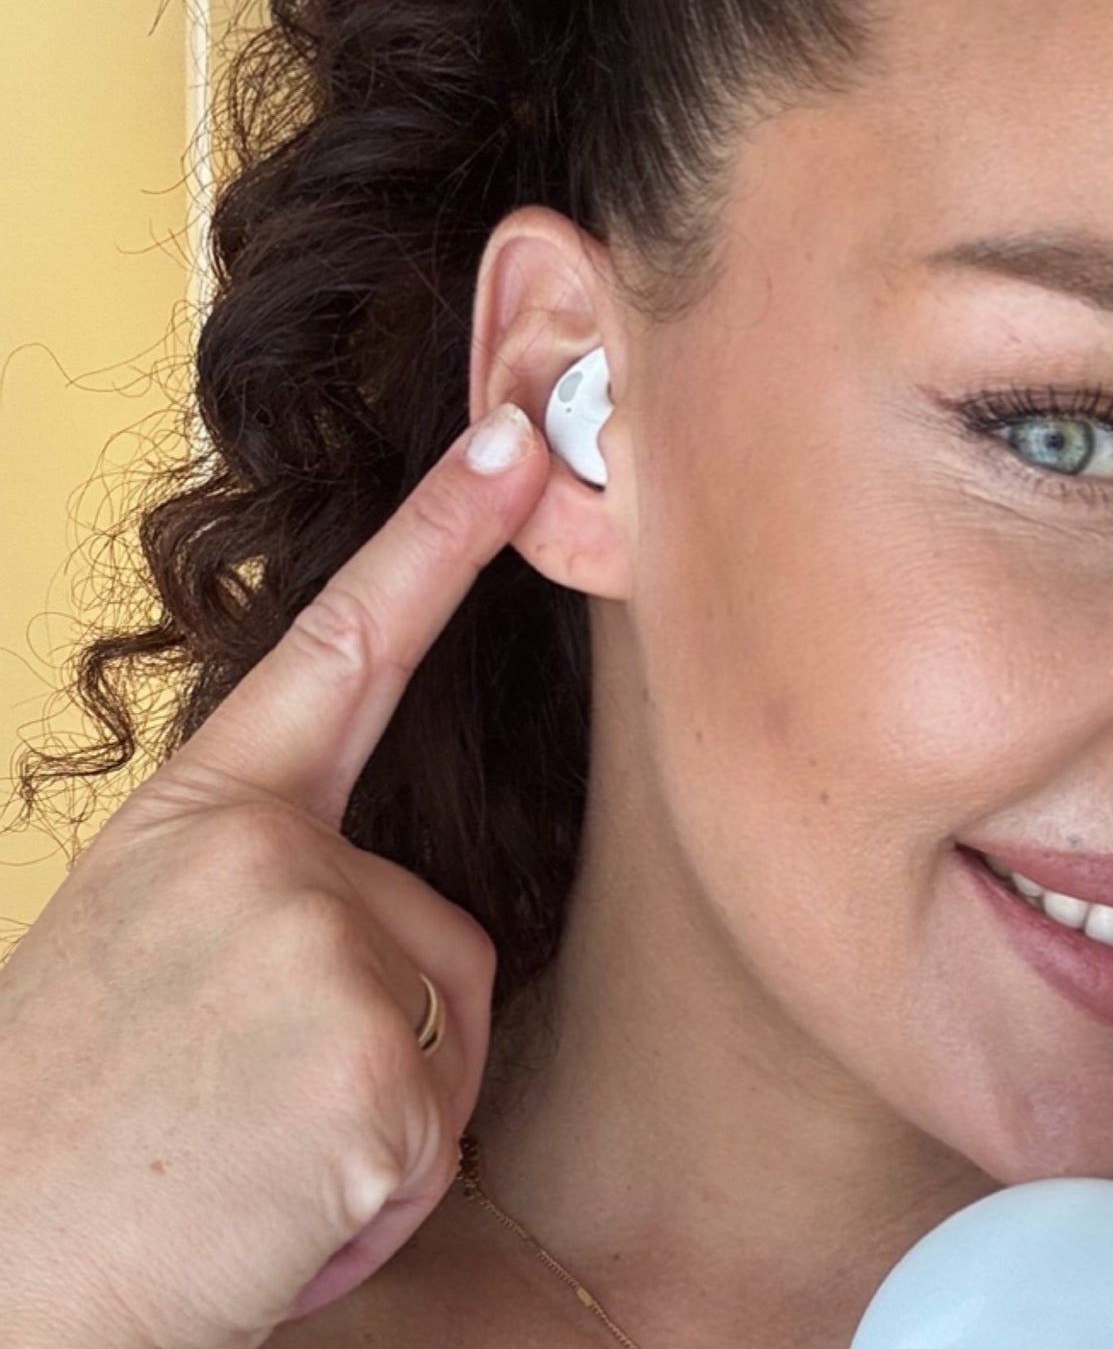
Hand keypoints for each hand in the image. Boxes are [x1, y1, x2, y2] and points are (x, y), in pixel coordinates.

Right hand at [0, 403, 548, 1347]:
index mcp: (200, 814)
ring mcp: (316, 943)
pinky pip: (438, 1125)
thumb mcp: (141, 943)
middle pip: (442, 926)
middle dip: (382, 1029)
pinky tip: (269, 1207)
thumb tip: (368, 891)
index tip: (514, 443)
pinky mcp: (366, 1061)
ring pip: (447, 1027)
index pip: (342, 643)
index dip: (440, 536)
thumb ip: (259, 877)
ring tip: (239, 1154)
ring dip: (375, 1114)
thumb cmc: (61, 1121)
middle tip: (233, 1103)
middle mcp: (264, 851)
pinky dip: (376, 1189)